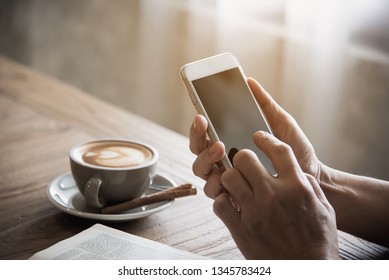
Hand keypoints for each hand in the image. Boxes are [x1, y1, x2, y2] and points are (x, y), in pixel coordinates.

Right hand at [189, 78, 320, 197]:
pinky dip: (216, 185)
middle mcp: (224, 159)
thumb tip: (249, 81)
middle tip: (206, 127)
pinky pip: (214, 192)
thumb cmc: (296, 151)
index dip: (198, 125)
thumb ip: (265, 104)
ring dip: (205, 159)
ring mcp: (227, 177)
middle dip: (197, 138)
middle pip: (197, 149)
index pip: (206, 132)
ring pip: (200, 169)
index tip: (201, 115)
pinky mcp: (233, 196)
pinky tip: (225, 179)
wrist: (312, 178)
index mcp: (230, 141)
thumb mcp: (282, 123)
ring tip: (220, 149)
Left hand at [214, 131, 338, 258]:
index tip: (258, 137)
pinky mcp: (241, 228)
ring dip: (230, 178)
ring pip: (228, 177)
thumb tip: (296, 172)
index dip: (266, 139)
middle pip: (244, 158)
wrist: (306, 271)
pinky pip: (220, 203)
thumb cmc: (319, 241)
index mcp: (297, 187)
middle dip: (242, 158)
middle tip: (244, 165)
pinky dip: (222, 202)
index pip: (279, 150)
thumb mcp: (324, 209)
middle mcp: (274, 195)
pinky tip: (231, 205)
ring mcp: (255, 211)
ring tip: (237, 184)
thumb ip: (309, 186)